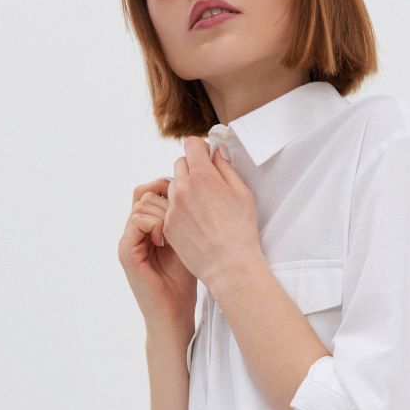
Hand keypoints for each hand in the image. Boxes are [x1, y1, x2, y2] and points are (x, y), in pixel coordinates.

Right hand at [118, 177, 196, 330]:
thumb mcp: (186, 240)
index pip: (149, 190)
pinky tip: (165, 241)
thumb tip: (191, 190)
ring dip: (164, 214)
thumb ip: (182, 217)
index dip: (168, 189)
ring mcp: (127, 241)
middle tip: (182, 222)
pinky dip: (155, 224)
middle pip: (145, 193)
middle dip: (168, 201)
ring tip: (174, 236)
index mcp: (146, 227)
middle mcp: (133, 232)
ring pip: (142, 204)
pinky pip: (137, 220)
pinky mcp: (126, 252)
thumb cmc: (184, 280)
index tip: (188, 204)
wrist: (175, 312)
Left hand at [163, 137, 262, 289]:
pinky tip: (196, 221)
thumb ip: (226, 168)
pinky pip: (170, 207)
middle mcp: (182, 188)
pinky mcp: (167, 225)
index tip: (208, 159)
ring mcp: (172, 207)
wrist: (228, 265)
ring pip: (173, 186)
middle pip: (180, 164)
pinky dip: (180, 209)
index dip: (201, 149)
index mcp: (202, 176)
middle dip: (193, 168)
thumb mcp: (242, 193)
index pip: (190, 145)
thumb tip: (216, 153)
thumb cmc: (240, 230)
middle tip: (208, 184)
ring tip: (202, 206)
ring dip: (185, 188)